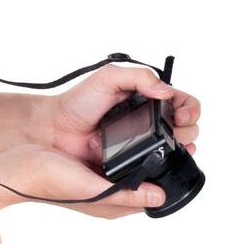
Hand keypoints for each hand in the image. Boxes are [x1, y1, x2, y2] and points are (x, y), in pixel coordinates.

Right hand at [0, 143, 171, 218]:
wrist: (18, 166)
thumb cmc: (48, 180)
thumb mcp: (91, 188)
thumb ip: (125, 194)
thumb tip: (159, 198)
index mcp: (113, 206)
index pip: (153, 195)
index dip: (168, 176)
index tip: (180, 151)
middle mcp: (110, 195)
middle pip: (146, 178)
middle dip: (158, 160)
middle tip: (170, 135)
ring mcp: (102, 180)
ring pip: (134, 164)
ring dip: (144, 149)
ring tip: (153, 128)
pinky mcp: (93, 165)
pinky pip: (119, 155)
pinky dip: (126, 143)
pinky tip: (127, 129)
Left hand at [40, 64, 201, 168]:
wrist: (53, 130)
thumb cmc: (77, 102)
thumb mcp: (109, 78)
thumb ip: (139, 76)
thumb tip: (166, 92)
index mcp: (146, 99)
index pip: (181, 103)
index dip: (189, 109)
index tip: (181, 115)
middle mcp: (147, 121)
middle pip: (185, 127)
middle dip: (188, 128)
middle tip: (177, 129)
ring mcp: (140, 144)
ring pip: (175, 148)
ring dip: (183, 147)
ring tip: (178, 147)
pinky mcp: (131, 164)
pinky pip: (155, 167)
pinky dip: (165, 164)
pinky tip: (166, 162)